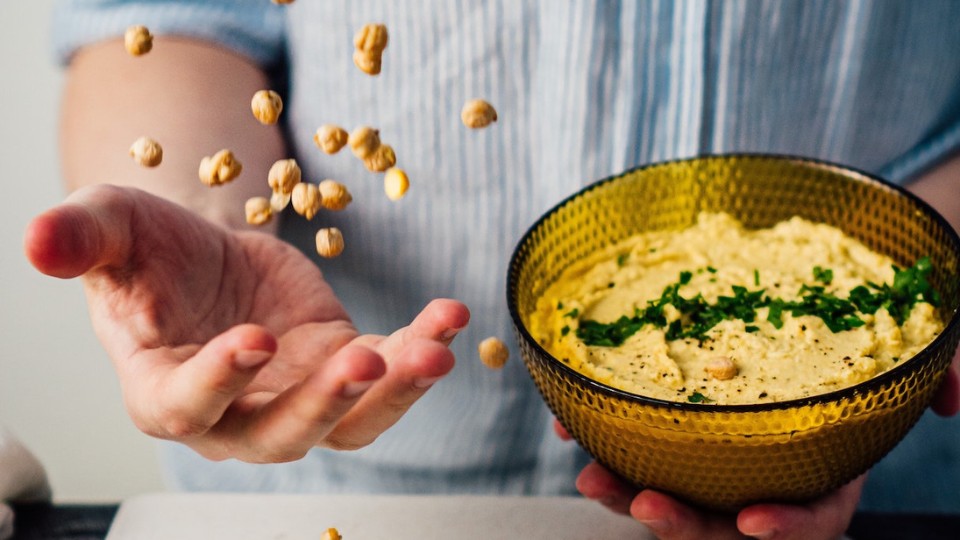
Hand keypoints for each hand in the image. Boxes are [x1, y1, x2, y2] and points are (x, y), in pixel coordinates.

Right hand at [24, 185, 469, 461]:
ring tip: (434, 348)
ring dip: (394, 392)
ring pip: (348, 424)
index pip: (187, 406)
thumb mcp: (112, 228)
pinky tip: (450, 317)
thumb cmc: (149, 254)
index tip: (254, 340)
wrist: (207, 259)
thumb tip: (38, 242)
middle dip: (324, 403)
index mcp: (164, 388)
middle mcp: (234, 415)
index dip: (220, 381)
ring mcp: (295, 399)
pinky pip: (387, 380)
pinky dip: (420, 349)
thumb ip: (80, 237)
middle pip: (280, 433)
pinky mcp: (340, 372)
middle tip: (364, 361)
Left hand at [554, 347, 959, 538]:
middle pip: (725, 521)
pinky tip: (574, 421)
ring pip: (674, 492)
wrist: (828, 310)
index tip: (752, 521)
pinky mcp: (682, 428)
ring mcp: (722, 456)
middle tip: (640, 501)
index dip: (788, 527)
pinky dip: (608, 436)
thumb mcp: (915, 355)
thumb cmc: (867, 340)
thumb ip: (939, 374)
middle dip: (680, 522)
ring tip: (588, 470)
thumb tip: (950, 399)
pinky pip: (641, 446)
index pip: (816, 517)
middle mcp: (770, 474)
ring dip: (626, 490)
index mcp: (826, 471)